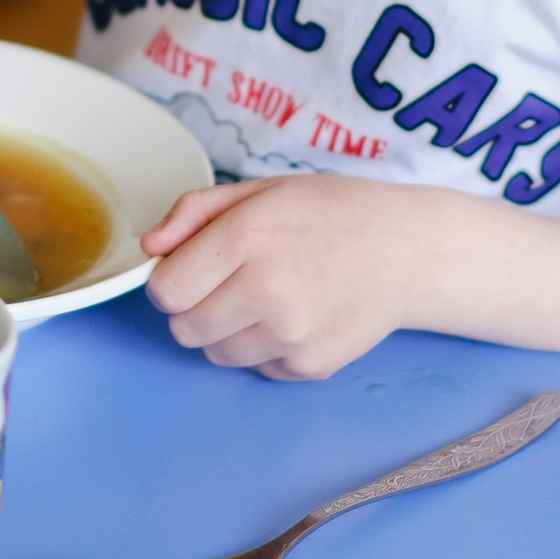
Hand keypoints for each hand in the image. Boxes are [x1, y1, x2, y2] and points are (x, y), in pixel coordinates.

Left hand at [141, 176, 453, 380]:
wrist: (408, 251)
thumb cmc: (332, 213)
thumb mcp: (262, 190)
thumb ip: (195, 212)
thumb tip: (151, 247)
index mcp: (248, 237)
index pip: (165, 291)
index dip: (171, 280)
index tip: (193, 269)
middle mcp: (267, 291)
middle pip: (183, 329)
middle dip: (195, 308)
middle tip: (231, 283)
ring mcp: (291, 335)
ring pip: (216, 354)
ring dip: (227, 331)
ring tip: (267, 298)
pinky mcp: (310, 367)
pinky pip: (257, 368)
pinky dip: (265, 348)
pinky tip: (297, 315)